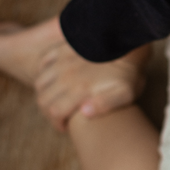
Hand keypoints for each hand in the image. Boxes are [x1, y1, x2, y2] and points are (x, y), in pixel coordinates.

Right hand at [34, 41, 149, 130]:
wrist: (128, 42)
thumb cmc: (129, 72)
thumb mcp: (126, 93)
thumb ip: (105, 105)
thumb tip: (85, 113)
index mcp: (80, 89)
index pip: (54, 112)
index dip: (57, 123)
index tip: (66, 127)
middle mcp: (67, 75)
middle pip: (43, 100)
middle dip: (48, 112)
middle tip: (60, 116)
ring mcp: (63, 60)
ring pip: (40, 82)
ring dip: (44, 94)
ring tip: (57, 99)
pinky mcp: (64, 48)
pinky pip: (44, 62)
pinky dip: (44, 73)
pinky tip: (55, 79)